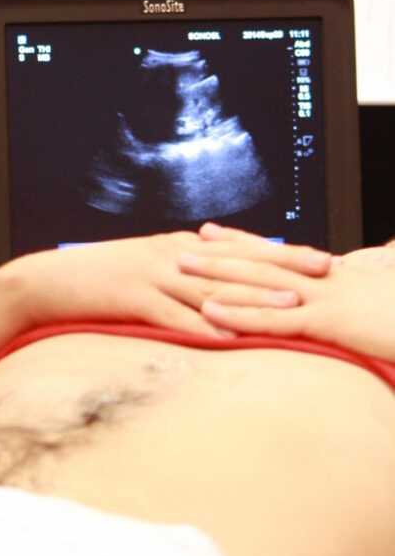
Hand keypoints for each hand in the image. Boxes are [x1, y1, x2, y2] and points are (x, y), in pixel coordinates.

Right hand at [7, 230, 322, 339]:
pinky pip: (174, 315)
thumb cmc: (95, 281)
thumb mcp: (142, 269)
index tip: (317, 255)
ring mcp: (151, 274)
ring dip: (253, 297)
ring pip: (213, 286)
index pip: (237, 247)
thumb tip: (215, 286)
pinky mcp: (133, 297)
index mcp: (175, 247)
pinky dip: (204, 327)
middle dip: (282, 266)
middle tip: (321, 270)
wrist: (45, 282)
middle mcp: (170, 255)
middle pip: (235, 261)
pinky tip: (229, 338)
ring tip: (291, 306)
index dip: (279, 251)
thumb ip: (178, 274)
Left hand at [181, 225, 394, 361]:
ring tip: (181, 269)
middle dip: (220, 253)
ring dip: (218, 277)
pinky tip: (209, 312)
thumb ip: (372, 281)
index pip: (281, 253)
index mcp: (338, 275)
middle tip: (181, 245)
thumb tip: (374, 265)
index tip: (212, 232)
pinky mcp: (330, 324)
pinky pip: (276, 320)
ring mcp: (326, 300)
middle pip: (263, 261)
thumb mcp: (388, 293)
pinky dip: (240, 315)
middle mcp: (326, 280)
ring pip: (260, 284)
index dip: (245, 242)